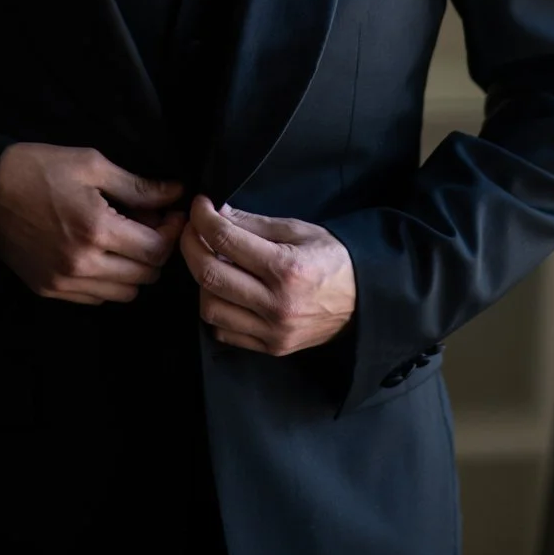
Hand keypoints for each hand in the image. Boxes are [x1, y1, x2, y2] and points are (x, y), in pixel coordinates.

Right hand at [0, 143, 186, 304]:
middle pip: (146, 275)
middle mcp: (83, 264)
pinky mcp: (49, 290)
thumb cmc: (37, 170)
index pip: (156, 249)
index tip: (170, 213)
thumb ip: (137, 185)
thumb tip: (175, 193)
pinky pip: (97, 298)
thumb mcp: (91, 164)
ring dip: (134, 269)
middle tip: (149, 222)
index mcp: (96, 229)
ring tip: (125, 239)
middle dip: (156, 249)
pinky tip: (101, 253)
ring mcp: (64, 282)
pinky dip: (109, 281)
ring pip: (125, 293)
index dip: (171, 231)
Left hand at [179, 195, 356, 354]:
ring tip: (210, 261)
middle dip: (190, 245)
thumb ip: (253, 224)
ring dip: (201, 280)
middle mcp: (276, 304)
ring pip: (210, 308)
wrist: (364, 300)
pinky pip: (224, 332)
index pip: (226, 240)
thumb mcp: (297, 230)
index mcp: (286, 268)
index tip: (199, 206)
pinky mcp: (271, 348)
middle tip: (192, 230)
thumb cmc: (331, 258)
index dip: (202, 218)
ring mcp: (272, 331)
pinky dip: (216, 308)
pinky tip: (225, 290)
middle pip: (209, 275)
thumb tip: (216, 213)